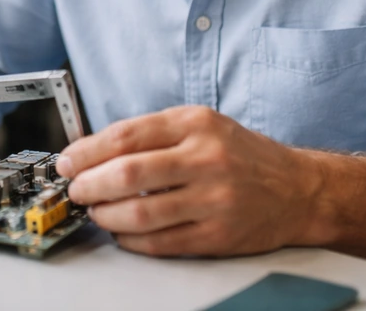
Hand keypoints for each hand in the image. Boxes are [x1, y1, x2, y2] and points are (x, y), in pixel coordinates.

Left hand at [55, 106, 322, 255]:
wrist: (298, 189)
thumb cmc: (241, 154)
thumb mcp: (201, 124)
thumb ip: (153, 134)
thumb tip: (94, 150)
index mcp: (195, 123)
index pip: (126, 135)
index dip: (87, 151)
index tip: (67, 162)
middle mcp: (206, 158)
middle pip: (129, 173)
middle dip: (89, 184)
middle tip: (75, 190)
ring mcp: (214, 199)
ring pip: (141, 213)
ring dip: (106, 215)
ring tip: (96, 212)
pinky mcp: (218, 235)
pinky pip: (161, 242)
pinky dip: (132, 239)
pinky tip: (122, 232)